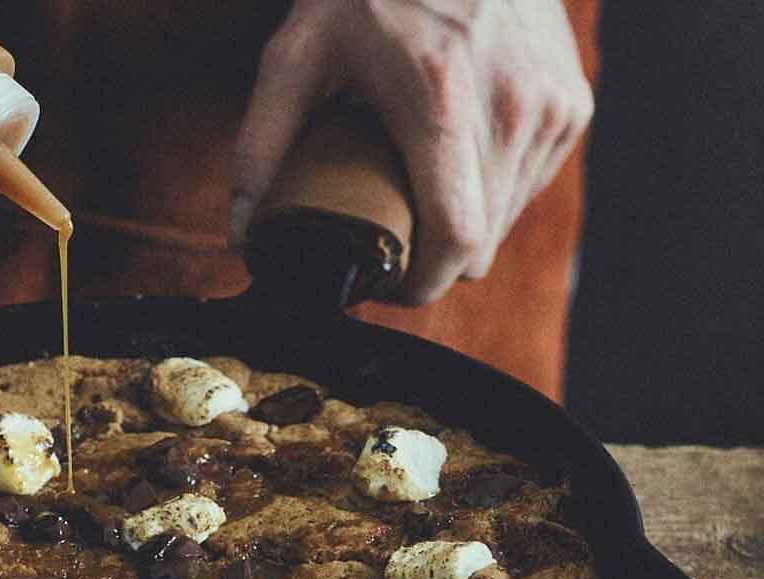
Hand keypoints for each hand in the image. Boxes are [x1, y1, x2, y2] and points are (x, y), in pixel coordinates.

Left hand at [229, 0, 593, 303]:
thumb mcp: (295, 56)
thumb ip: (261, 149)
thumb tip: (244, 236)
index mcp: (440, 102)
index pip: (455, 241)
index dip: (418, 284)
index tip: (382, 282)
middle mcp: (511, 108)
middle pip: (480, 245)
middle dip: (430, 260)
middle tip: (384, 236)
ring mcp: (551, 104)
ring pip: (507, 222)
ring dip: (463, 226)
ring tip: (416, 188)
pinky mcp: (572, 101)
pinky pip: (530, 184)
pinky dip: (492, 189)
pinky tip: (455, 156)